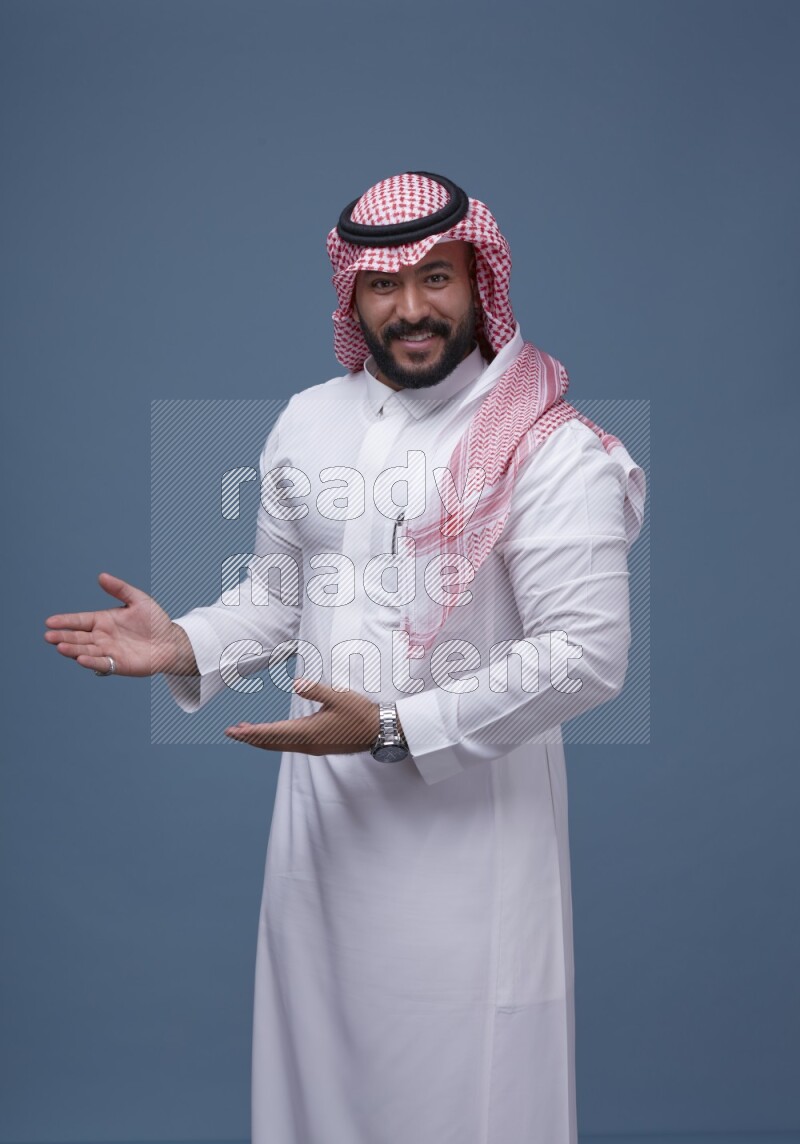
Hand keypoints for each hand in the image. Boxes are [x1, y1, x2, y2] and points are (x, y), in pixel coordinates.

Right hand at [44, 572, 196, 676]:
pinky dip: (91, 661)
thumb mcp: (138, 599)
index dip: (65, 621)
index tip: (50, 621)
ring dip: (72, 650)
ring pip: (85, 650)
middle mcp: (102, 637)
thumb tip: (101, 576)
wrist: (170, 641)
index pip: (79, 620)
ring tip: (60, 647)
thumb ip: (120, 588)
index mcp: (103, 620)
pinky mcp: (118, 664)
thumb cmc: (155, 621)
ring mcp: (108, 651)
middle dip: (63, 637)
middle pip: (78, 637)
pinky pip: (102, 663)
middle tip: (49, 636)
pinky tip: (81, 659)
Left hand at [224, 677, 381, 754]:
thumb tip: (295, 683)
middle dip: (250, 737)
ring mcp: (312, 746)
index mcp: (308, 732)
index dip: (250, 732)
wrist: (379, 731)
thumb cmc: (360, 713)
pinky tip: (273, 733)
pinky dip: (275, 739)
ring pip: (279, 744)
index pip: (271, 733)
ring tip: (246, 731)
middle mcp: (306, 743)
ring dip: (261, 738)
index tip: (232, 731)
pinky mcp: (318, 745)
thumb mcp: (339, 696)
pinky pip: (289, 744)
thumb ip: (316, 689)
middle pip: (271, 742)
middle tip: (231, 732)